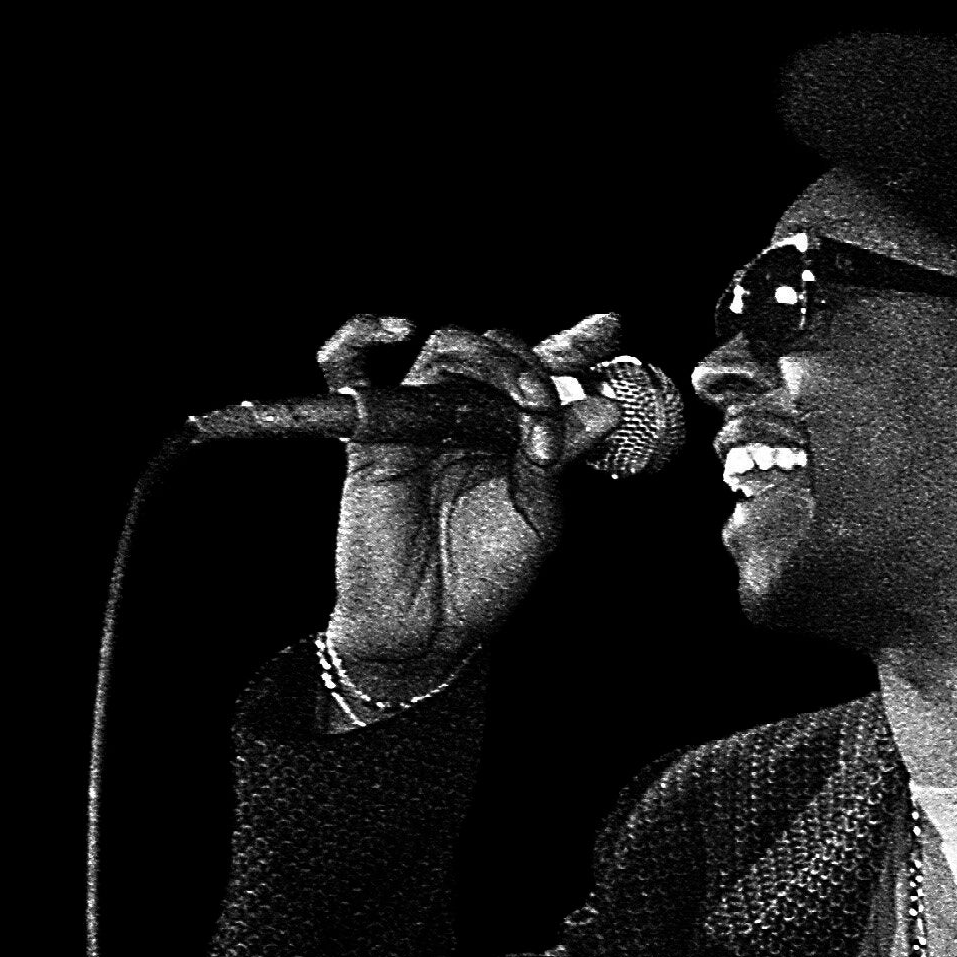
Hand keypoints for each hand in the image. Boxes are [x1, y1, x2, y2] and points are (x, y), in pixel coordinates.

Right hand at [320, 310, 625, 688]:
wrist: (432, 629)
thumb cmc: (485, 577)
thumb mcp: (540, 518)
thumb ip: (560, 459)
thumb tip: (603, 408)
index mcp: (517, 432)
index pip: (544, 370)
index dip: (574, 345)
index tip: (608, 327)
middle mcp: (471, 418)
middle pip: (496, 350)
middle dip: (530, 363)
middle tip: (548, 401)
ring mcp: (421, 421)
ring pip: (447, 350)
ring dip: (491, 360)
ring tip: (525, 398)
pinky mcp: (371, 437)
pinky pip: (347, 371)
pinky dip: (357, 337)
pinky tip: (394, 329)